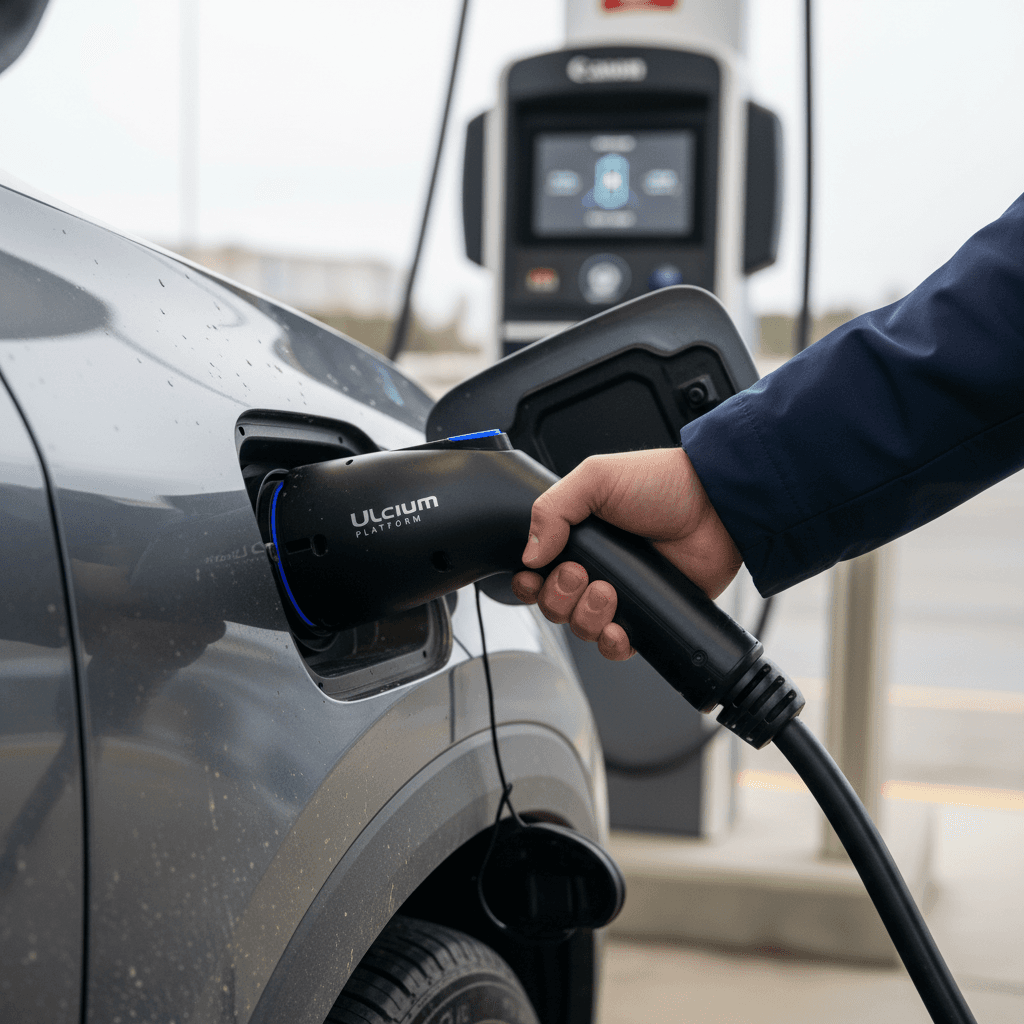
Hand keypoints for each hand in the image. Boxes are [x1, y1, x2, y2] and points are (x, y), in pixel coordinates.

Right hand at [511, 448, 741, 660]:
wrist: (715, 506)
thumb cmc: (661, 483)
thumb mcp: (596, 478)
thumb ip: (552, 508)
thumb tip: (529, 554)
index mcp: (579, 538)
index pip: (537, 573)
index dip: (529, 582)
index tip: (535, 576)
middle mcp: (596, 569)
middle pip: (554, 605)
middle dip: (559, 596)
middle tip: (581, 574)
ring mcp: (622, 595)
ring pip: (581, 628)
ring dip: (586, 616)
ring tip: (608, 591)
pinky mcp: (648, 616)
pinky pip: (616, 646)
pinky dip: (610, 643)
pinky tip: (617, 628)